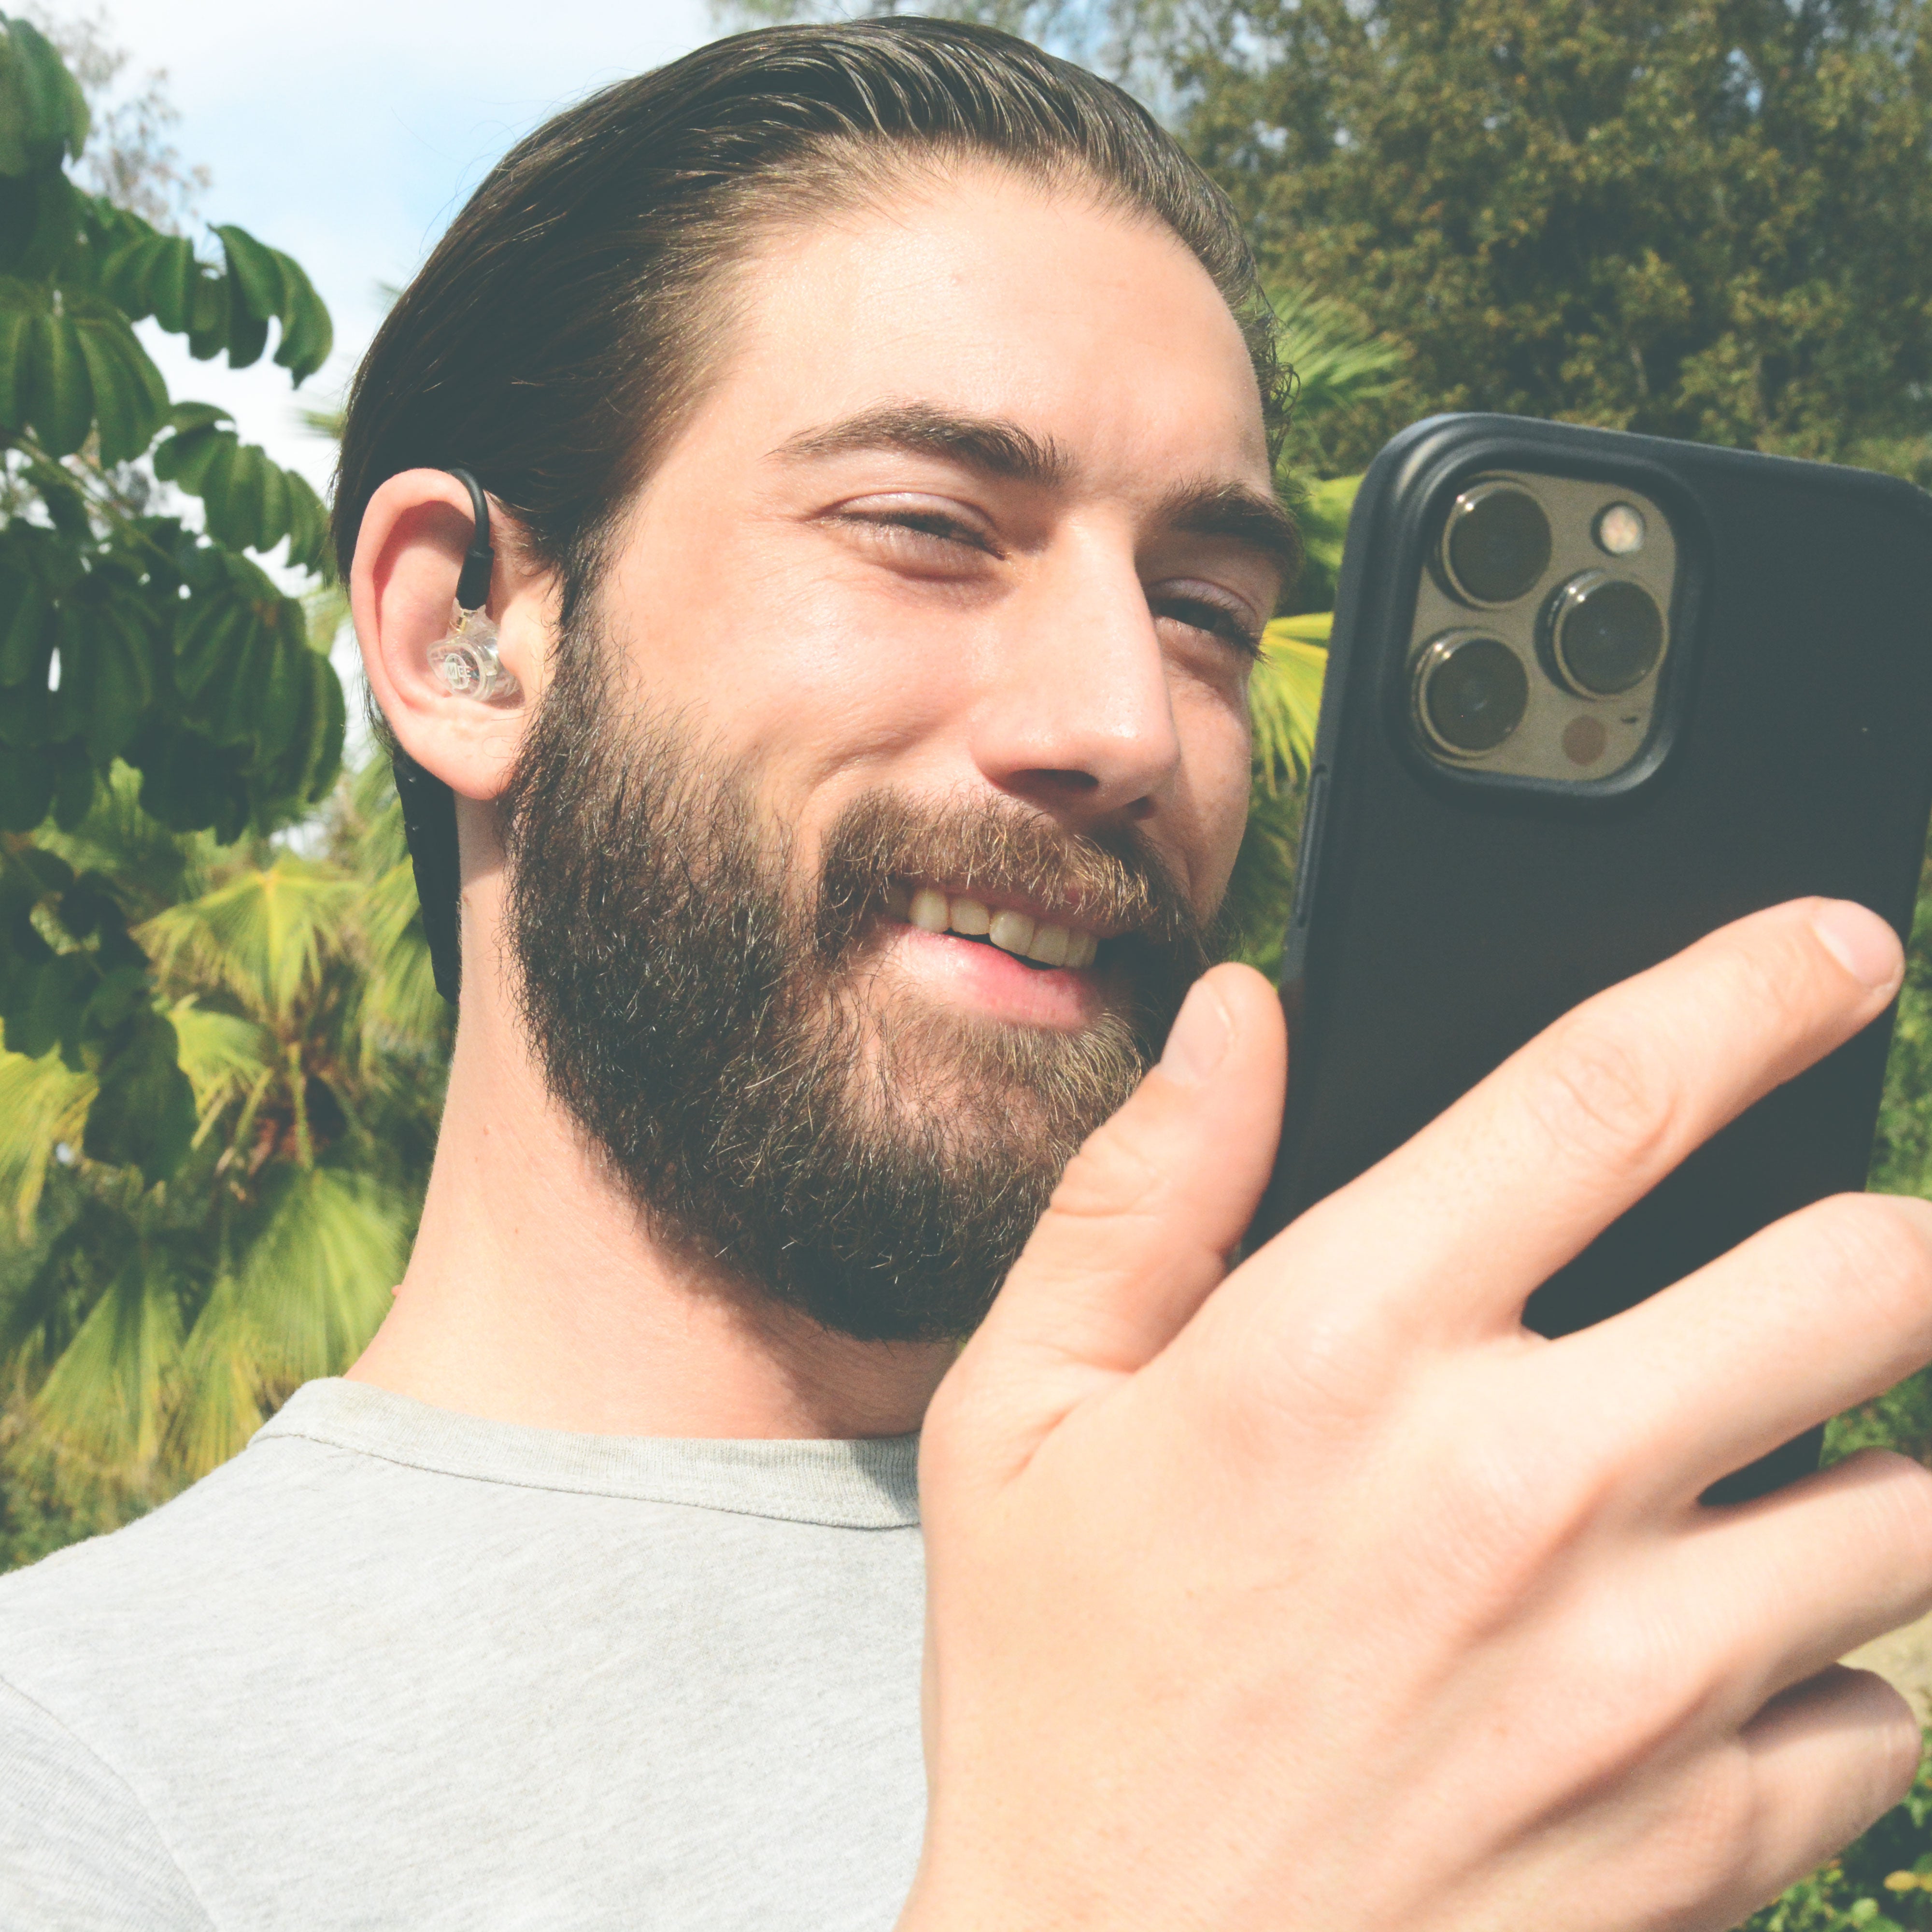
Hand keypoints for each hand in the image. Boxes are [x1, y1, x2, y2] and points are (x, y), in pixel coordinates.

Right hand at [904, 899, 1931, 1931]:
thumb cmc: (1060, 1689)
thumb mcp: (1023, 1409)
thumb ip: (1141, 1187)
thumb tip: (1241, 1016)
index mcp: (1344, 1349)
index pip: (1605, 1097)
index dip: (1748, 988)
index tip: (1833, 949)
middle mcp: (1520, 1489)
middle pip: (1857, 1282)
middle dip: (1898, 1228)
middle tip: (1865, 1238)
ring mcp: (1636, 1676)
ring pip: (1918, 1502)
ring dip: (1882, 1453)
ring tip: (1785, 1460)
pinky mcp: (1704, 1838)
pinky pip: (1882, 1707)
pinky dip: (1837, 1664)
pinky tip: (1726, 1660)